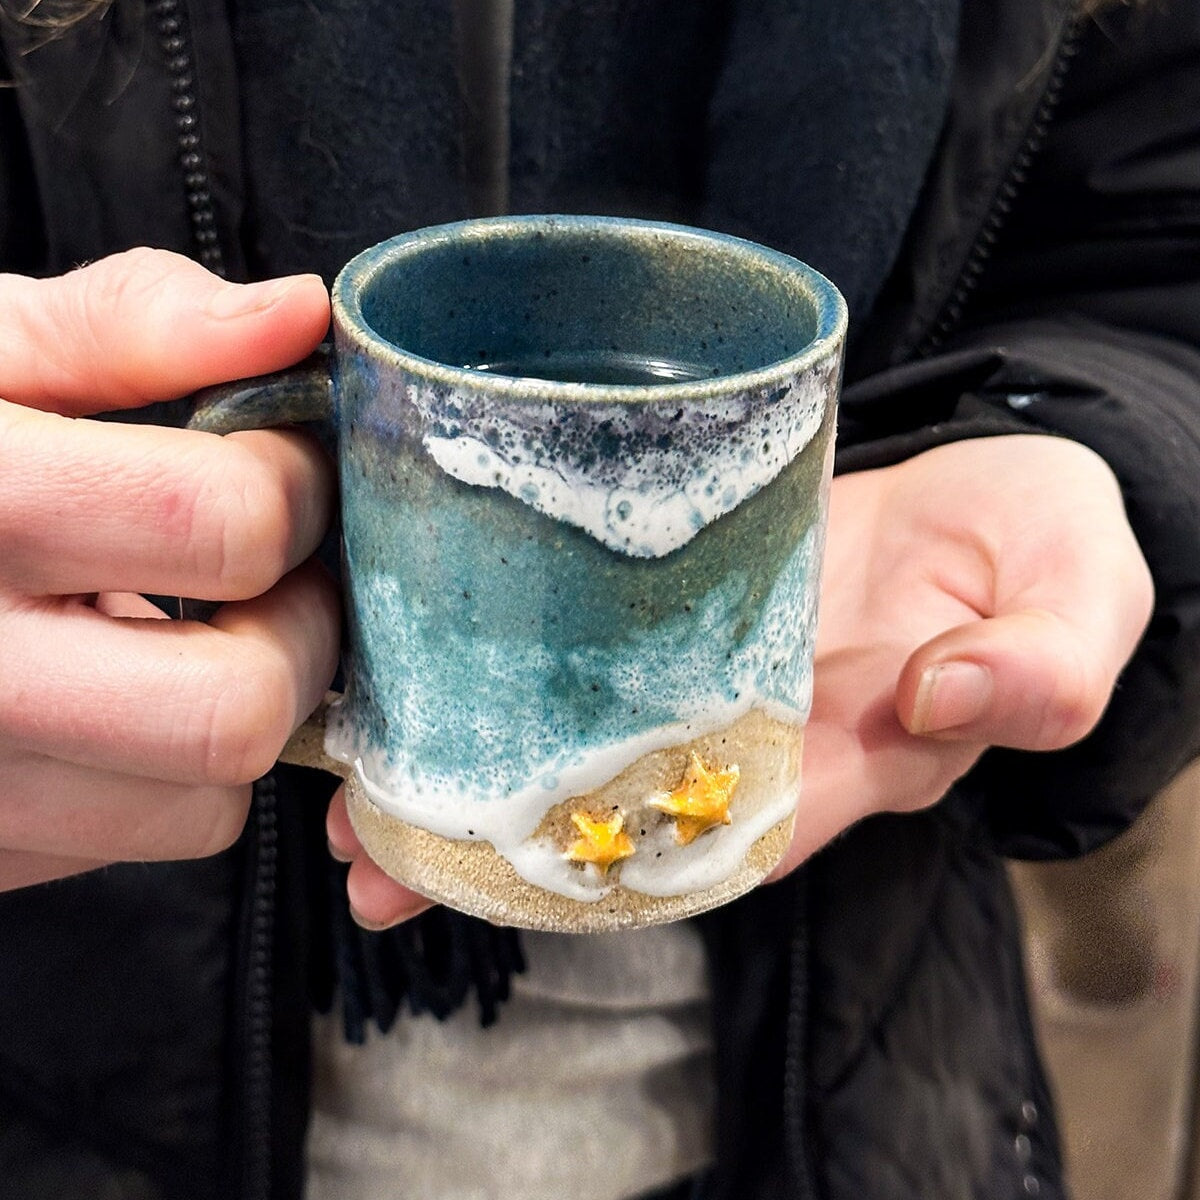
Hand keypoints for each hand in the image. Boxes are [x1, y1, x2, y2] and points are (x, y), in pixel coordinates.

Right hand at [0, 248, 339, 888]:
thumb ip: (134, 325)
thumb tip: (297, 316)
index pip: (221, 523)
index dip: (297, 488)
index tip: (286, 470)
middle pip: (232, 712)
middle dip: (297, 635)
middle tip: (273, 577)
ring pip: (207, 804)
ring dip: (238, 713)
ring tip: (187, 631)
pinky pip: (140, 837)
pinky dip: (167, 773)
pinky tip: (114, 695)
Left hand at [327, 432, 1153, 926]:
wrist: (997, 490)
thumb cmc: (1041, 545)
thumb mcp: (1077, 595)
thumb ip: (1041, 666)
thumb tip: (948, 696)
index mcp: (846, 752)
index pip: (721, 833)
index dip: (612, 871)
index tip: (494, 883)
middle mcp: (755, 725)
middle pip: (618, 804)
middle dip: (498, 843)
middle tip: (366, 856)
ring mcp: (706, 663)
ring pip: (581, 736)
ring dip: (471, 770)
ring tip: (348, 795)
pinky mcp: (677, 598)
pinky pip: (586, 647)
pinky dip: (503, 670)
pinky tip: (416, 671)